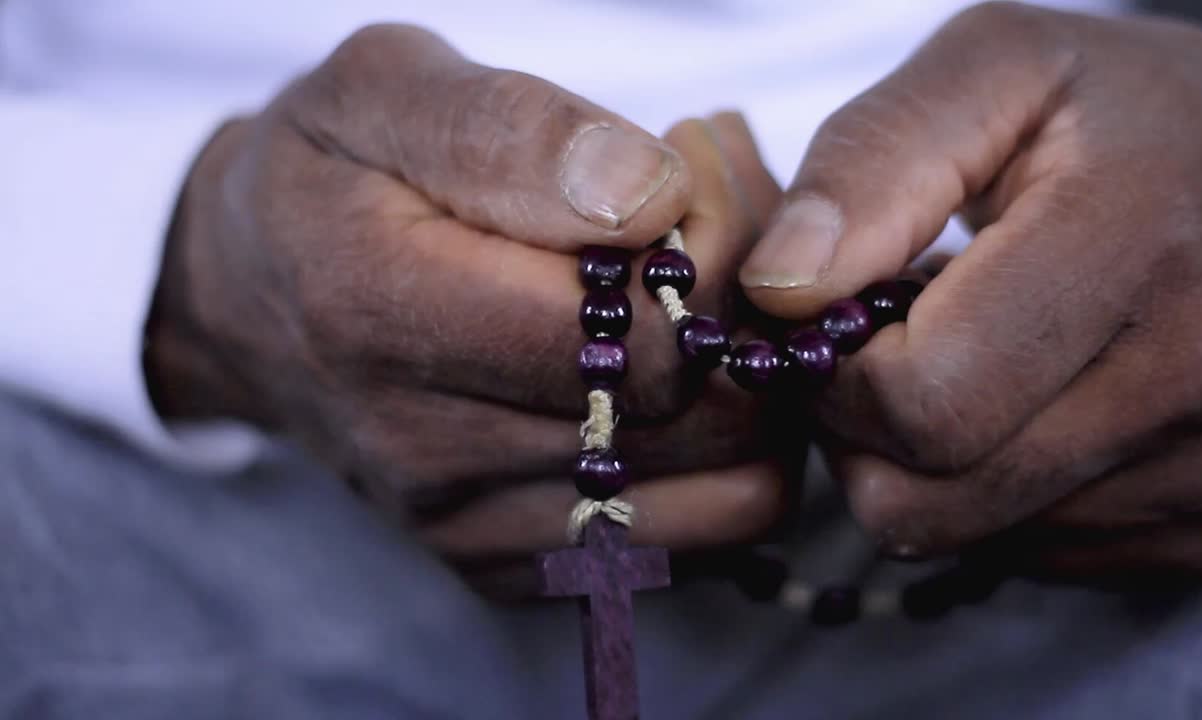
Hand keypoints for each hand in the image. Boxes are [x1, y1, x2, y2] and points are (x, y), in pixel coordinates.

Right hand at [144, 25, 792, 564]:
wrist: (247, 296)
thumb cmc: (327, 175)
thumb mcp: (385, 92)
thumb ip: (513, 133)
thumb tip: (646, 199)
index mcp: (388, 316)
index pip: (641, 343)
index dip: (714, 256)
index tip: (688, 185)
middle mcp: (427, 451)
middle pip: (703, 424)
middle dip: (748, 320)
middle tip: (712, 238)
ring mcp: (469, 528)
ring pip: (725, 496)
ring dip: (758, 397)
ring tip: (700, 311)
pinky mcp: (502, 566)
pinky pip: (690, 543)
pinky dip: (719, 462)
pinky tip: (669, 380)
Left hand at [739, 3, 1201, 583]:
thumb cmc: (1114, 110)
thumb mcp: (990, 69)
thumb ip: (869, 162)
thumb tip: (778, 290)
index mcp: (1139, 240)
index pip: (922, 401)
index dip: (837, 372)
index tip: (842, 316)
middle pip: (928, 501)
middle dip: (861, 433)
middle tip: (885, 347)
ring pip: (966, 539)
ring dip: (925, 464)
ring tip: (972, 358)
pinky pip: (1027, 557)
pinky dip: (993, 492)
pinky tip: (1030, 402)